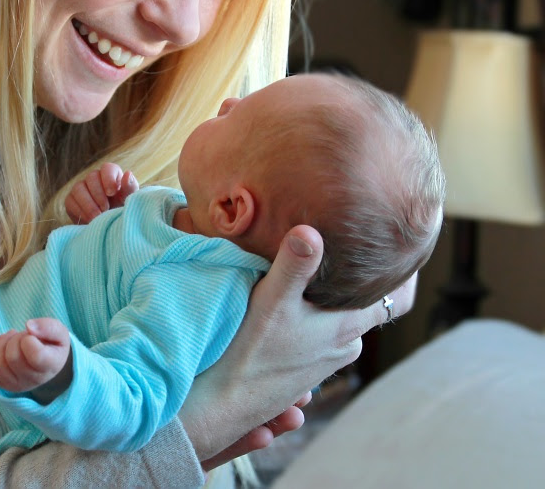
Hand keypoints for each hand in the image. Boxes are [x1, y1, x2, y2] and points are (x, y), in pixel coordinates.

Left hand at [0, 318, 70, 392]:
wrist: (47, 360)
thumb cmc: (52, 344)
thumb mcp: (59, 331)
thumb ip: (49, 327)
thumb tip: (29, 326)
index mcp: (51, 366)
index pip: (36, 356)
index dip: (29, 340)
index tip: (32, 336)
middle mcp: (35, 380)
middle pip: (13, 358)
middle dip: (15, 339)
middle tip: (24, 336)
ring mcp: (18, 385)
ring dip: (2, 345)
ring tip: (13, 339)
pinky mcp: (4, 384)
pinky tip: (5, 346)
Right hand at [64, 163, 138, 223]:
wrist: (108, 228)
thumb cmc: (121, 211)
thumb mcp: (129, 200)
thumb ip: (130, 187)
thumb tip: (127, 173)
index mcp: (111, 175)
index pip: (107, 168)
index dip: (108, 179)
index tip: (111, 193)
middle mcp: (94, 178)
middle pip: (91, 177)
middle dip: (98, 194)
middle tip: (106, 209)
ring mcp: (81, 189)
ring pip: (78, 188)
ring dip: (88, 204)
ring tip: (97, 216)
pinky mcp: (71, 201)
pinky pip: (70, 202)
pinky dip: (80, 212)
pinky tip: (89, 220)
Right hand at [178, 225, 416, 463]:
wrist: (224, 402)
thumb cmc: (250, 352)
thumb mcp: (271, 301)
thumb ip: (293, 265)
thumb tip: (310, 229)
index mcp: (347, 328)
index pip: (399, 298)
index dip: (407, 274)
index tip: (403, 248)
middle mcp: (345, 347)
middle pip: (366, 307)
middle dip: (361, 282)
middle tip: (352, 249)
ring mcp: (324, 362)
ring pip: (340, 323)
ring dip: (332, 302)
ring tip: (319, 274)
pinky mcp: (303, 371)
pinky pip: (319, 337)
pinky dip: (313, 319)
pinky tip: (291, 309)